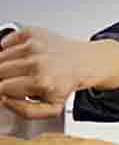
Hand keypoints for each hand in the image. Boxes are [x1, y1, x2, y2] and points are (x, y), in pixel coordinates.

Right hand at [0, 27, 118, 119]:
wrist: (83, 63)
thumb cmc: (66, 84)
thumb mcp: (52, 108)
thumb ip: (27, 111)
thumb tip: (5, 102)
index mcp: (42, 82)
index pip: (4, 87)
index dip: (2, 90)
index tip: (5, 91)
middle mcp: (38, 62)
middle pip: (0, 70)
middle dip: (3, 77)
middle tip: (11, 80)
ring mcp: (34, 46)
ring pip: (2, 56)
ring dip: (5, 64)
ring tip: (19, 70)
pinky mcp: (33, 33)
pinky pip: (6, 40)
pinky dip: (8, 48)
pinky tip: (20, 56)